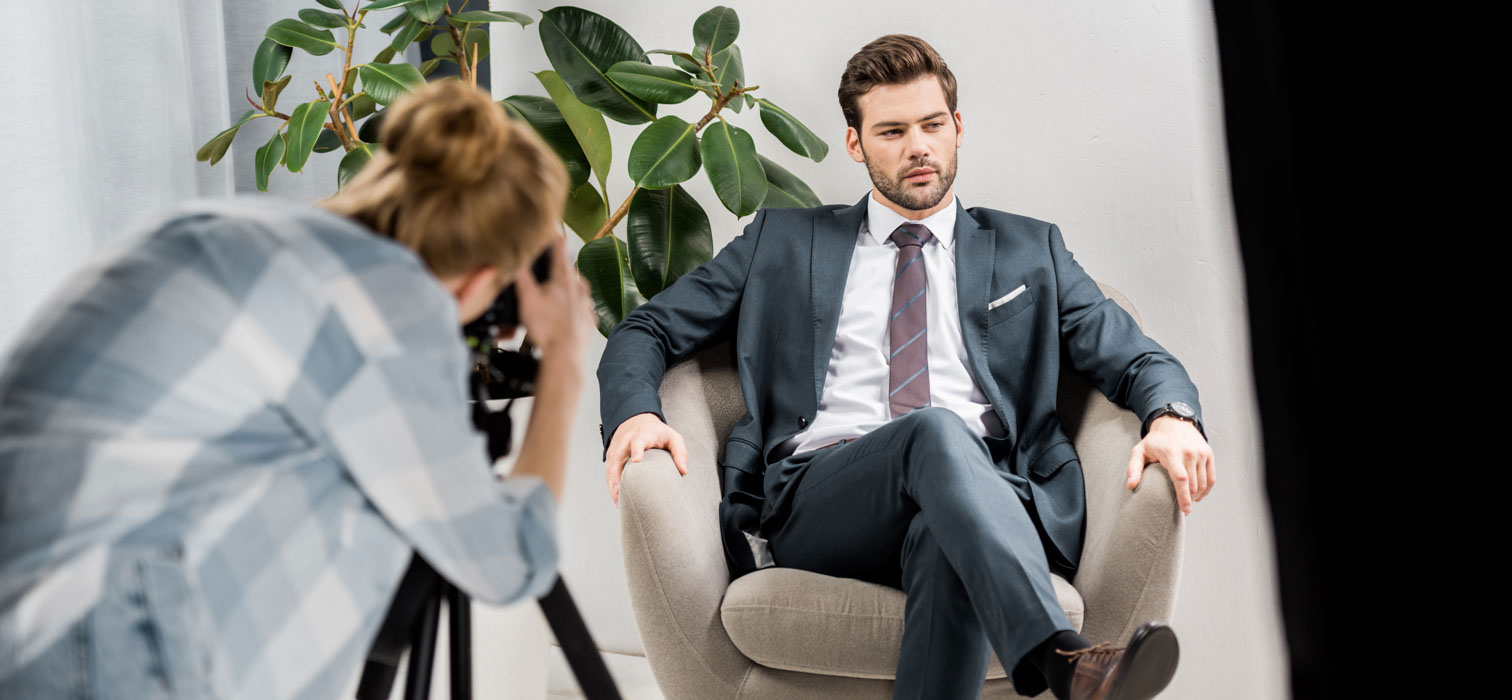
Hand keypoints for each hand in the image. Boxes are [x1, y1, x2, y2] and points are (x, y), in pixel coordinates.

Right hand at [513, 234, 592, 359]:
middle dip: (560, 267)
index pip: (560, 248)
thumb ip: (522, 276)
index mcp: (564, 278)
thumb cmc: (547, 328)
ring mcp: (587, 305)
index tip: (553, 230)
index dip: (555, 237)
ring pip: (578, 290)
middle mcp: (579, 288)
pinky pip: (583, 309)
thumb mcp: (527, 298)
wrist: (566, 356)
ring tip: (554, 295)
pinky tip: (565, 316)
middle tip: (549, 267)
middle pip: (570, 270)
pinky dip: (574, 309)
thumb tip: (516, 257)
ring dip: (568, 289)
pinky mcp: (590, 321)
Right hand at [604, 412, 688, 505]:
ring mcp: (616, 449)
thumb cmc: (657, 432)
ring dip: (614, 486)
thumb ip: (680, 452)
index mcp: (641, 435)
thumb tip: (683, 471)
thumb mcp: (672, 437)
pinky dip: (612, 486)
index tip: (637, 461)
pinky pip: (609, 473)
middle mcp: (625, 442)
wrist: (636, 421)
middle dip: (619, 476)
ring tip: (620, 504)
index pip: (637, 442)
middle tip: (623, 494)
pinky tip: (617, 500)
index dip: (636, 451)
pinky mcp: (611, 456)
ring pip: (611, 468)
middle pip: (618, 459)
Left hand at [1126, 416, 1214, 514]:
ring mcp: (1200, 452)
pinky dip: (1207, 489)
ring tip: (1189, 502)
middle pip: (1193, 484)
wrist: (1174, 422)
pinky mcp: (1208, 453)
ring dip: (1198, 496)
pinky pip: (1211, 477)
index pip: (1181, 479)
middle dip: (1190, 500)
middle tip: (1183, 508)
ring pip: (1203, 483)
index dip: (1183, 497)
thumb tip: (1131, 486)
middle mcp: (1188, 452)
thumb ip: (1133, 468)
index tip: (1185, 510)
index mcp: (1171, 453)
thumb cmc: (1156, 440)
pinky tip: (1199, 495)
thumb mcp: (1139, 451)